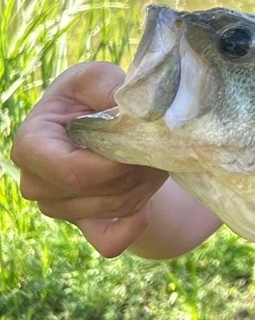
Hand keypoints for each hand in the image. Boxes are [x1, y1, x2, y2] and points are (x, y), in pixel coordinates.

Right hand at [11, 61, 168, 257]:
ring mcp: (58, 209)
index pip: (71, 172)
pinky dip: (135, 223)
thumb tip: (128, 108)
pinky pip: (111, 241)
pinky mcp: (84, 224)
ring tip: (156, 154)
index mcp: (31, 145)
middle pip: (96, 191)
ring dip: (145, 183)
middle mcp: (36, 183)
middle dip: (136, 168)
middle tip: (159, 144)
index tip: (139, 144)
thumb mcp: (97, 78)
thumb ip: (107, 86)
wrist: (99, 120)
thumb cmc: (93, 95)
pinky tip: (148, 204)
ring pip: (113, 207)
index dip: (112, 164)